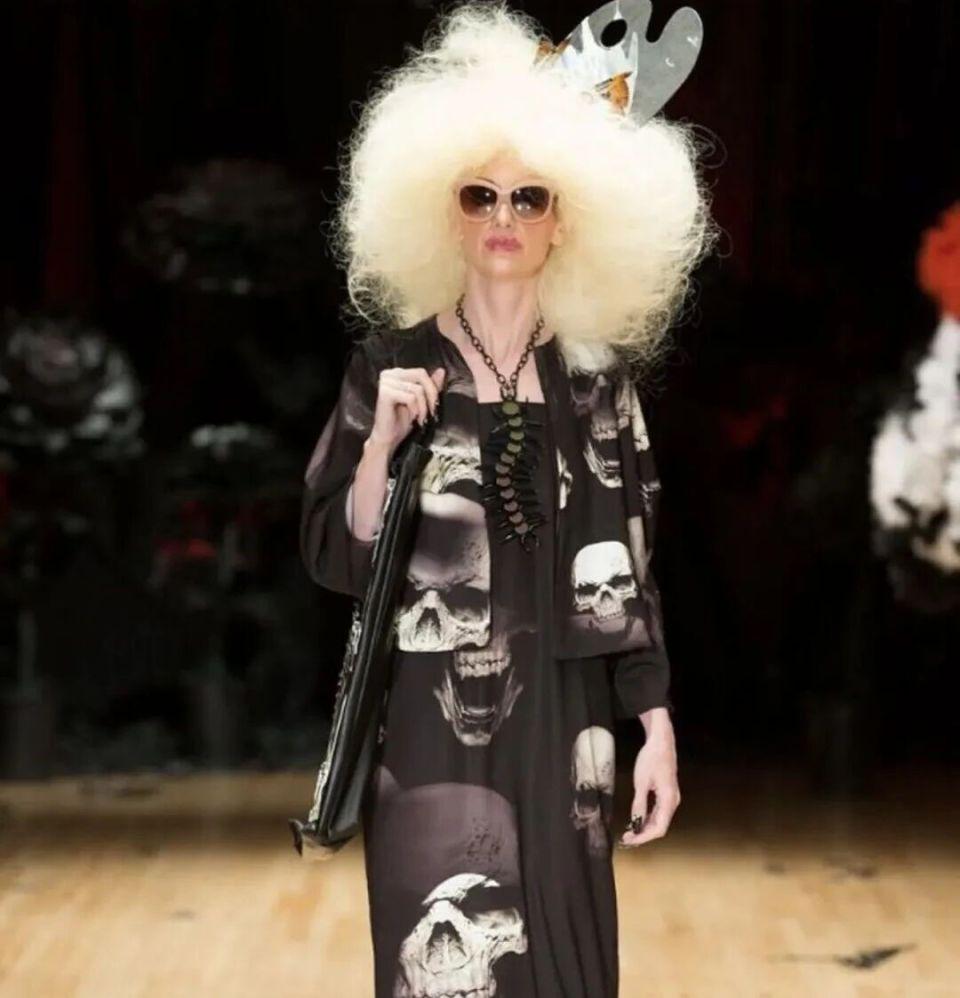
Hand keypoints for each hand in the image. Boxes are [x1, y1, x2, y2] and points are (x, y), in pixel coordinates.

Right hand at [368, 365, 445, 451]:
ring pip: (417, 389)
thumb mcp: (421, 401)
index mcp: (397, 373)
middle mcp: (389, 374)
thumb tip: (441, 371)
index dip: (432, 388)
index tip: (434, 405)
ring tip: (420, 418)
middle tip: (431, 412)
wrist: (388, 438)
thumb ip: (430, 385)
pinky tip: (412, 418)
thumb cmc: (402, 421)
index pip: (421, 372)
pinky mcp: (385, 393)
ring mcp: (386, 382)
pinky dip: (415, 410)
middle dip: (431, 395)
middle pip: (421, 375)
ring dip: (423, 407)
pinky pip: (410, 397)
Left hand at [618, 709, 679, 847]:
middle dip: (643, 834)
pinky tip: (637, 819)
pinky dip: (648, 818)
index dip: (644, 837)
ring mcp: (671, 797)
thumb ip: (639, 804)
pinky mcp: (667, 793)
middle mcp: (673, 801)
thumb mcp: (641, 782)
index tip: (630, 840)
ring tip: (629, 831)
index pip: (658, 829)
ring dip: (645, 827)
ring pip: (660, 820)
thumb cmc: (652, 758)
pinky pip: (659, 811)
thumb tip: (635, 822)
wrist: (661, 741)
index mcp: (669, 800)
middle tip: (626, 838)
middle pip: (660, 826)